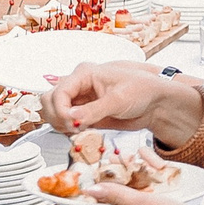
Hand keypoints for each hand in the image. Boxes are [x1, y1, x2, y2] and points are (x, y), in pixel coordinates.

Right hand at [42, 59, 191, 140]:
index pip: (58, 92)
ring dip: (60, 124)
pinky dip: (67, 129)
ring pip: (52, 112)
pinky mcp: (82, 113)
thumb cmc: (143, 91)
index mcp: (85, 73)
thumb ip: (94, 110)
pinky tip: (82, 131)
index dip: (61, 109)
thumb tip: (73, 117)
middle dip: (57, 116)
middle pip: (48, 101)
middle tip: (74, 127)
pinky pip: (63, 122)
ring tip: (80, 129)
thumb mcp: (119, 99)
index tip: (72, 123)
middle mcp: (78, 85)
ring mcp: (79, 100)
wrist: (155, 104)